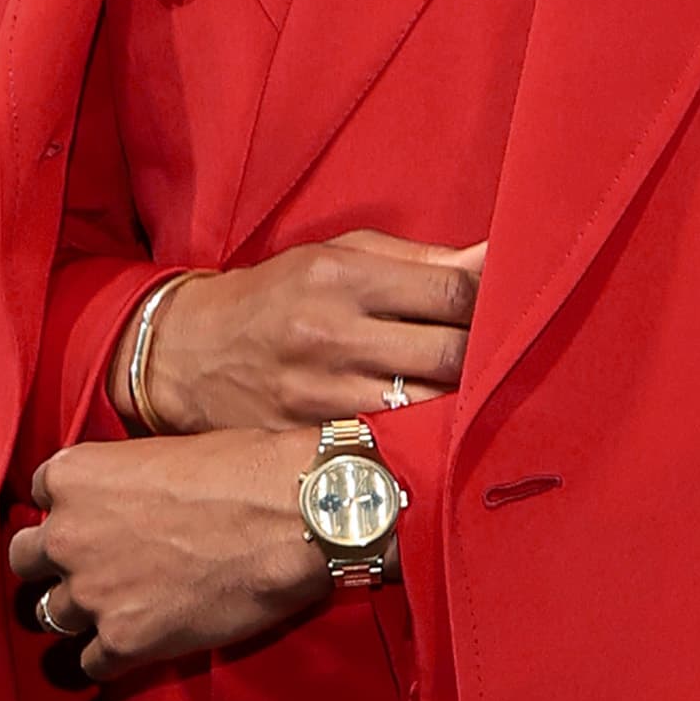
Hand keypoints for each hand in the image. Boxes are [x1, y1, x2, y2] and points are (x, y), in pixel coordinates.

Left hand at [10, 433, 329, 678]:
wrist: (295, 517)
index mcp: (72, 476)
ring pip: (52, 616)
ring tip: (116, 611)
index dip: (68, 511)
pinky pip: (90, 664)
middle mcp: (66, 535)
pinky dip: (110, 658)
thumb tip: (129, 503)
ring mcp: (91, 594)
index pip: (39, 497)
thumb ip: (123, 481)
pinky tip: (137, 646)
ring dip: (80, 614)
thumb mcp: (165, 451)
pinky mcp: (123, 642)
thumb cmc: (244, 471)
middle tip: (90, 569)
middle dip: (54, 565)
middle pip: (26, 560)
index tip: (93, 521)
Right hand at [129, 231, 482, 432]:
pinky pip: (389, 443)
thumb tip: (494, 257)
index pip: (451, 294)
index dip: (494, 304)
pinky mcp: (310, 439)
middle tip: (503, 359)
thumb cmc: (277, 296)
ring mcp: (320, 394)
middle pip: (450, 355)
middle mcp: (331, 334)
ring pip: (428, 409)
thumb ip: (418, 262)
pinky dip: (420, 438)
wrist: (188, 352)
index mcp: (342, 277)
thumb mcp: (336, 257)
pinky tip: (434, 432)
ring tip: (476, 398)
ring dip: (461, 405)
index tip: (511, 310)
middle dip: (487, 357)